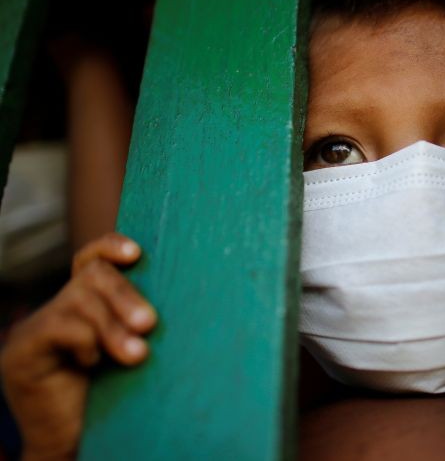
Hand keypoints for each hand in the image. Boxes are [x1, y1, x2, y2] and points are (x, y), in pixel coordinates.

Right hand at [0, 233, 155, 459]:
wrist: (77, 446)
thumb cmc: (118, 398)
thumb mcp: (133, 351)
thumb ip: (140, 323)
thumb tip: (180, 296)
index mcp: (86, 306)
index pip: (91, 259)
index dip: (110, 247)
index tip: (136, 253)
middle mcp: (58, 310)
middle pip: (92, 275)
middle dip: (125, 296)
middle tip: (150, 324)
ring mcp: (35, 329)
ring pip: (79, 300)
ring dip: (112, 326)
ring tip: (136, 355)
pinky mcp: (21, 352)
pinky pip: (59, 327)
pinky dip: (85, 342)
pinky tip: (93, 365)